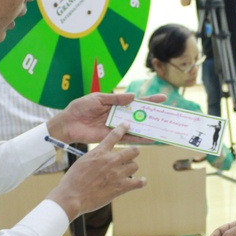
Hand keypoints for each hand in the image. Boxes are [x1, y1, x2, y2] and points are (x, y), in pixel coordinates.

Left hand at [47, 92, 165, 143]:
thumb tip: (133, 96)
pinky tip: (149, 139)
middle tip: (167, 115)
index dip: (150, 99)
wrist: (68, 123)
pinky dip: (138, 139)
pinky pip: (127, 138)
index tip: (163, 98)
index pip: (136, 101)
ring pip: (136, 127)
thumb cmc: (80, 108)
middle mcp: (119, 116)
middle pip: (140, 115)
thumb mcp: (98, 99)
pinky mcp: (112, 137)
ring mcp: (117, 127)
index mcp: (116, 104)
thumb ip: (115, 98)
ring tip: (162, 129)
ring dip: (148, 128)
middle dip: (153, 115)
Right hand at [47, 124, 145, 220]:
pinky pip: (138, 183)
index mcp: (100, 152)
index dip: (122, 129)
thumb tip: (102, 156)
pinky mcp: (121, 187)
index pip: (114, 135)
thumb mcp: (82, 161)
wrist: (72, 196)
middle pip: (133, 151)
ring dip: (131, 168)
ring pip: (135, 166)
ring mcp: (117, 174)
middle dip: (132, 153)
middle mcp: (111, 160)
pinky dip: (141, 182)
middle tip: (130, 156)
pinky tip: (141, 181)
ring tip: (127, 172)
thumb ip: (95, 156)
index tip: (127, 125)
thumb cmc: (73, 179)